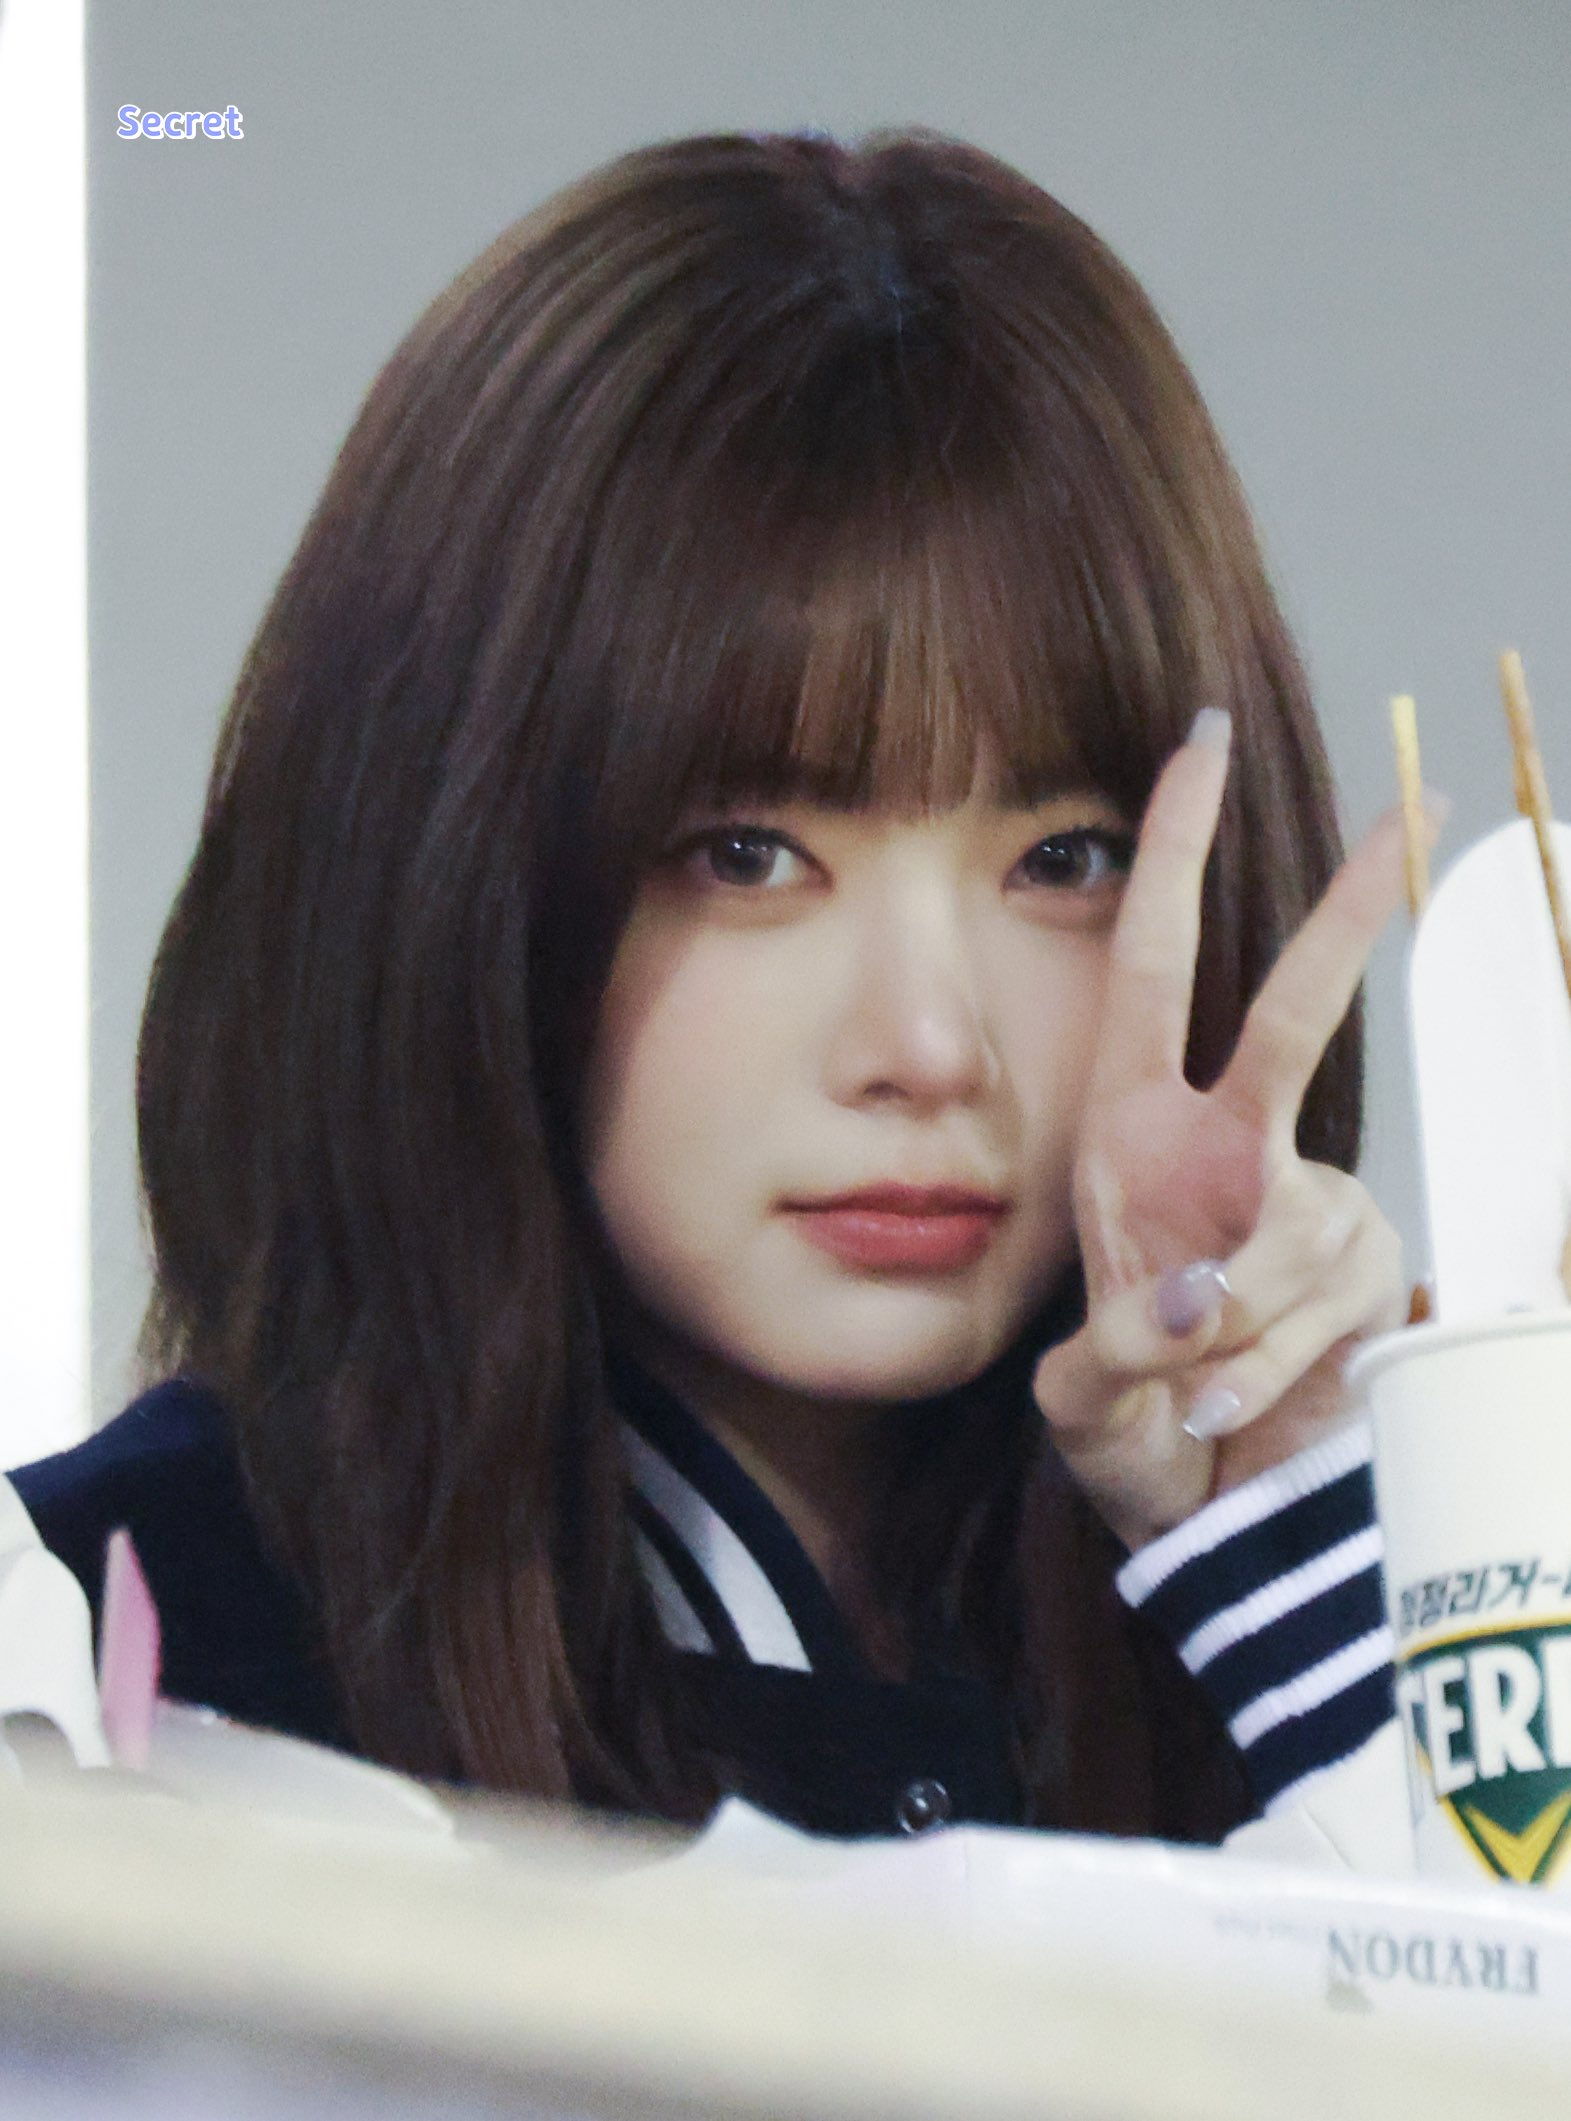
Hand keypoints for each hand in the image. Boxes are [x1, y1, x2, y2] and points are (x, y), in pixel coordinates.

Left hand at [1031, 710, 1437, 1550]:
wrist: (1196, 1498)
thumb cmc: (1124, 1414)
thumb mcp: (1083, 1393)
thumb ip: (1114, 1358)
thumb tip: (1189, 1304)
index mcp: (1129, 1129)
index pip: (1149, 962)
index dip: (1172, 851)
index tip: (1200, 740)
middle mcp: (1221, 1143)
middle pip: (1295, 1013)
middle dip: (1352, 919)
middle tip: (1419, 810)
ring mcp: (1304, 1201)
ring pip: (1303, 1231)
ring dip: (1242, 1335)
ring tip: (1190, 1397)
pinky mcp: (1368, 1264)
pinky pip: (1335, 1307)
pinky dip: (1276, 1372)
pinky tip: (1237, 1407)